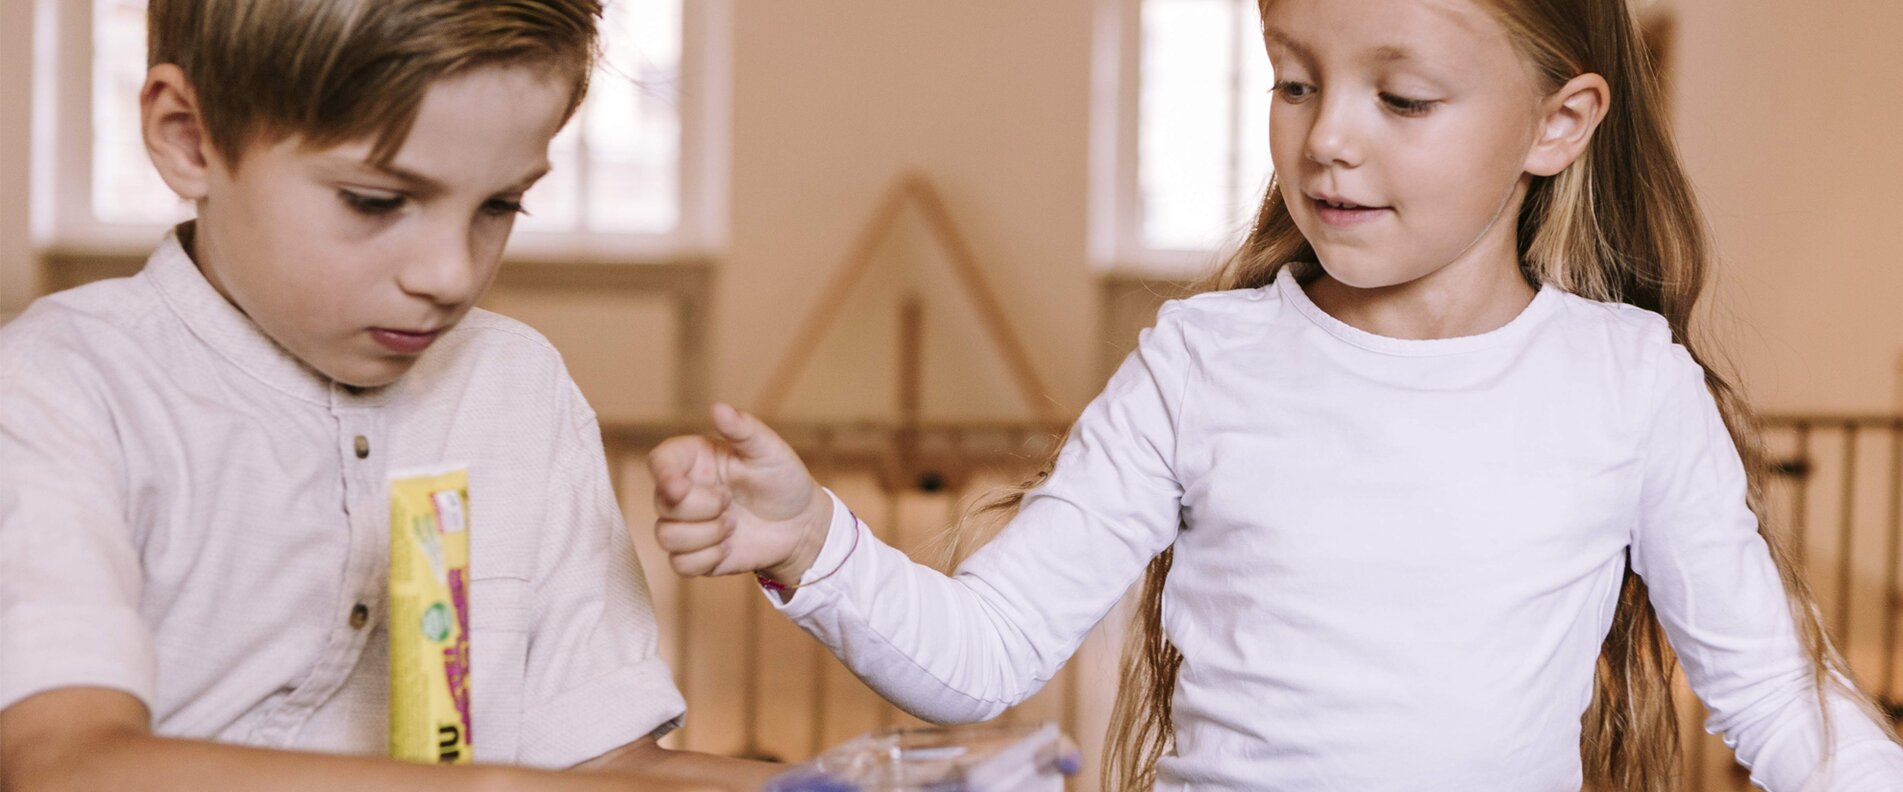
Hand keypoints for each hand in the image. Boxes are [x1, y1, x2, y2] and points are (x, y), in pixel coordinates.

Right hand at [648, 404, 832, 584]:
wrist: (800, 525)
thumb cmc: (783, 480)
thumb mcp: (769, 450)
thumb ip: (743, 430)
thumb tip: (718, 407)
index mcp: (695, 460)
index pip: (659, 462)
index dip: (662, 475)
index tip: (679, 486)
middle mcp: (684, 491)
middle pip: (661, 503)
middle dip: (700, 507)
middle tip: (730, 501)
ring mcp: (687, 525)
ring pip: (666, 536)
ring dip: (705, 535)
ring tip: (733, 524)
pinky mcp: (695, 555)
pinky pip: (680, 564)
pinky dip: (708, 558)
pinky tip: (730, 546)